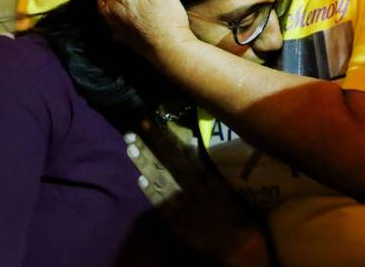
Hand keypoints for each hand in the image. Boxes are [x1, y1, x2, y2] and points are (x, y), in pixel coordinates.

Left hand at [126, 122, 270, 266]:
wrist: (235, 242)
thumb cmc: (234, 207)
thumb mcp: (223, 181)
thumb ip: (205, 163)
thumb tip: (190, 142)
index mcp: (197, 176)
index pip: (174, 152)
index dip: (159, 137)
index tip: (146, 122)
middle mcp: (184, 188)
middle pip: (160, 165)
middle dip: (145, 148)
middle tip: (129, 134)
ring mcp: (177, 205)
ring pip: (156, 181)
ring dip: (142, 165)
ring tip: (129, 149)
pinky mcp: (175, 221)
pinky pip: (159, 205)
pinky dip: (149, 193)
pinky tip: (139, 181)